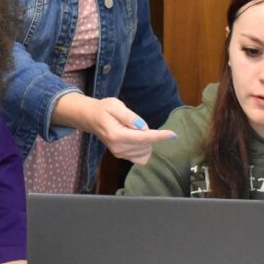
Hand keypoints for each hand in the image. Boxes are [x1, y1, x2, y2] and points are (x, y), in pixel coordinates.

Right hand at [53, 94, 175, 164]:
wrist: (90, 118)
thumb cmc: (103, 109)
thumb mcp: (114, 105)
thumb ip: (129, 116)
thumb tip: (143, 127)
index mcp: (116, 134)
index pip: (142, 137)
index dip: (159, 136)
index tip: (173, 135)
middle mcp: (118, 147)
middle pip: (146, 145)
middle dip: (149, 134)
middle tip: (135, 123)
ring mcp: (119, 154)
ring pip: (145, 151)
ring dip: (146, 141)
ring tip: (133, 130)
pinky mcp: (121, 156)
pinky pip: (141, 158)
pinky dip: (143, 149)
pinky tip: (137, 140)